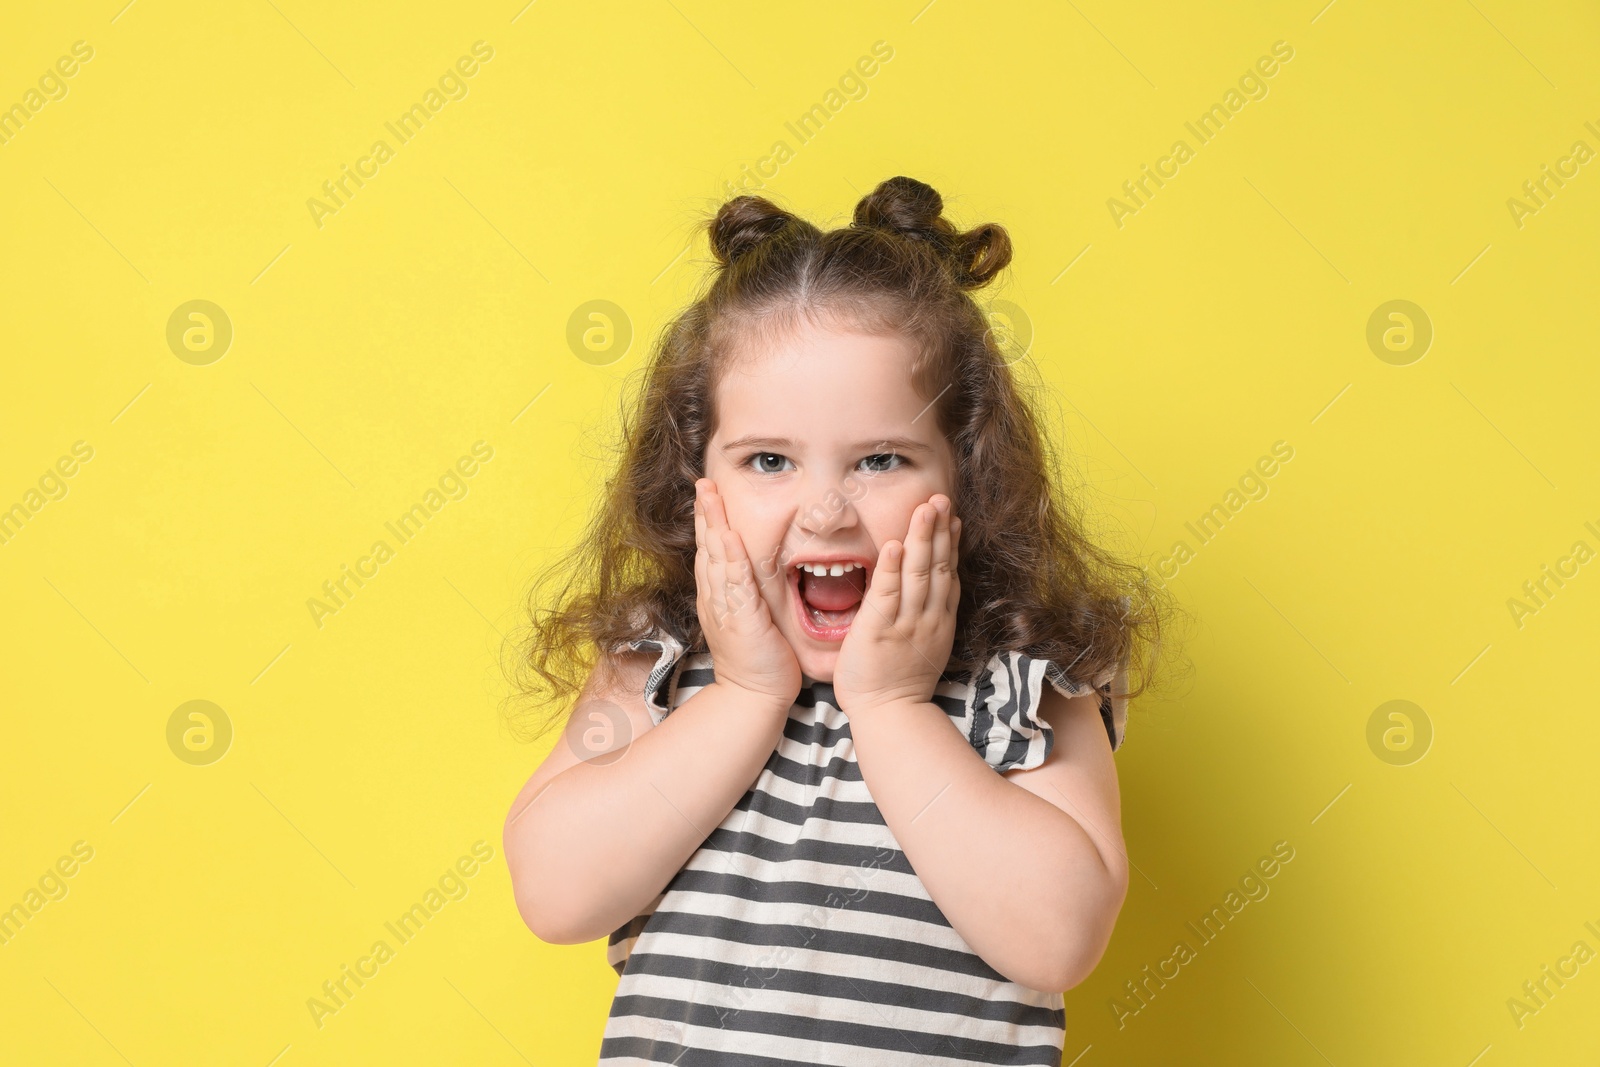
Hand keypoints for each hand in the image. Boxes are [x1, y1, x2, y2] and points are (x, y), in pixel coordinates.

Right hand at [693, 478, 801, 705]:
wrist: (754, 696)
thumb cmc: (758, 661)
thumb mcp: (747, 621)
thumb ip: (745, 597)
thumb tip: (749, 577)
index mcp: (717, 598)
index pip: (710, 552)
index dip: (708, 522)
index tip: (708, 495)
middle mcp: (715, 598)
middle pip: (707, 548)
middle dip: (705, 513)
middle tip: (703, 482)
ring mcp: (725, 607)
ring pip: (716, 558)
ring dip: (713, 524)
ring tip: (709, 495)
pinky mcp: (740, 618)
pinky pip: (734, 581)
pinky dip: (729, 557)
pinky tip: (726, 536)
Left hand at [832, 493, 960, 717]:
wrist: (890, 715)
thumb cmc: (901, 685)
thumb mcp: (927, 648)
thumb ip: (928, 619)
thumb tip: (931, 596)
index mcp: (938, 622)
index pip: (948, 575)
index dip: (951, 544)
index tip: (953, 518)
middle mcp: (927, 618)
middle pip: (937, 566)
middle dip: (939, 530)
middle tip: (941, 498)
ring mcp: (905, 623)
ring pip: (917, 573)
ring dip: (921, 538)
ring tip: (925, 508)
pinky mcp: (878, 629)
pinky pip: (887, 594)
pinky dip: (891, 569)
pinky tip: (893, 545)